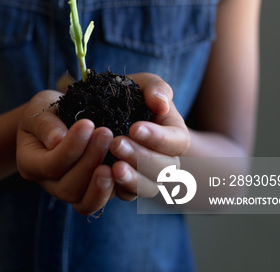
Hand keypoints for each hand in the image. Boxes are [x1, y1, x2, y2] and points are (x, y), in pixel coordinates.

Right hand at [16, 90, 114, 215]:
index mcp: (29, 162)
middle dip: (89, 163)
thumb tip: (58, 141)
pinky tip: (127, 169)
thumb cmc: (48, 109)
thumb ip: (45, 124)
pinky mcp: (92, 191)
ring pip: (85, 203)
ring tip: (119, 159)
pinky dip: (116, 189)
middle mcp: (48, 183)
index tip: (87, 124)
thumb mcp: (40, 107)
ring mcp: (70, 190)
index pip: (49, 165)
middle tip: (106, 133)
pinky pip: (103, 201)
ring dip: (103, 182)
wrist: (61, 116)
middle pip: (67, 189)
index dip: (70, 148)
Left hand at [107, 73, 189, 200]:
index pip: (177, 142)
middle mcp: (165, 160)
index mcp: (174, 136)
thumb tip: (161, 105)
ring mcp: (147, 176)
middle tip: (115, 143)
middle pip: (165, 170)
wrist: (103, 109)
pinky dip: (116, 189)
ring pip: (149, 188)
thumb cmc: (131, 95)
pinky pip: (127, 195)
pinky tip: (102, 177)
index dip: (158, 138)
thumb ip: (156, 89)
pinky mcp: (126, 186)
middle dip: (141, 158)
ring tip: (113, 168)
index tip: (134, 128)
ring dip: (132, 179)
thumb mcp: (143, 84)